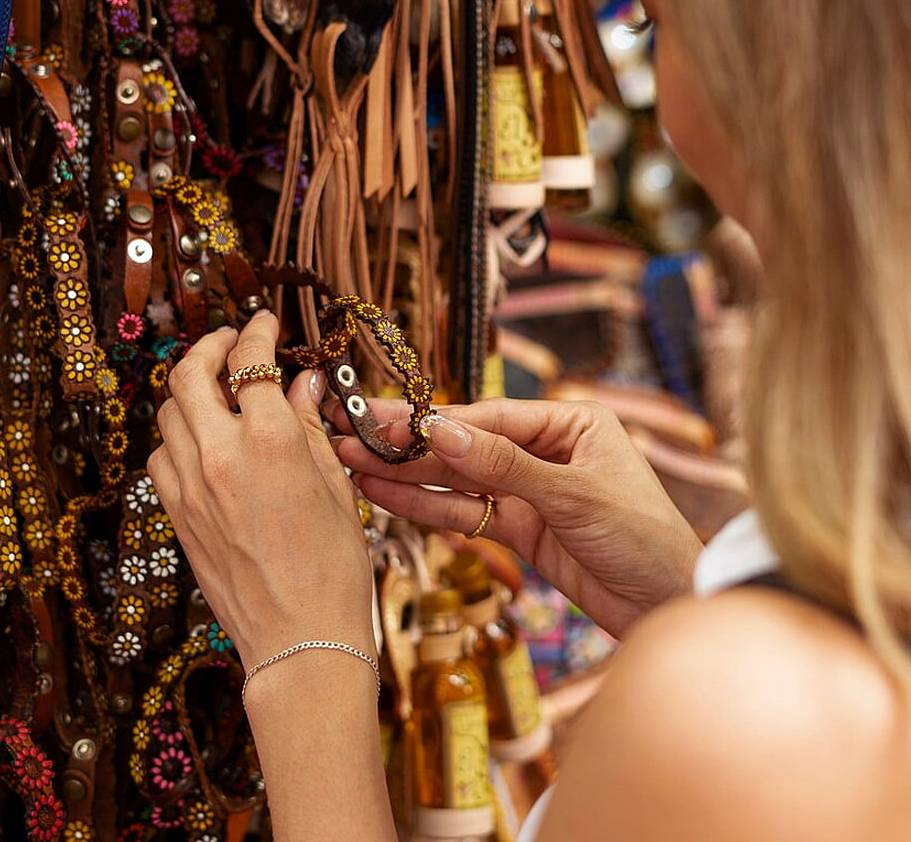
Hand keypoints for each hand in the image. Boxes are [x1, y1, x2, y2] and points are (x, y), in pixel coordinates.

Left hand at [148, 313, 375, 667]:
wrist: (300, 637)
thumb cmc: (334, 566)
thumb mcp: (336, 485)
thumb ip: (310, 425)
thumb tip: (301, 383)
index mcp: (270, 440)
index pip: (250, 361)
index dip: (256, 332)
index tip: (263, 322)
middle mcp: (220, 454)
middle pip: (189, 374)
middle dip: (208, 347)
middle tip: (229, 342)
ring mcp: (190, 486)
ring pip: (168, 412)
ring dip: (190, 390)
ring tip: (217, 389)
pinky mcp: (176, 514)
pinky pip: (161, 456)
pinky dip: (177, 435)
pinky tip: (203, 440)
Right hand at [331, 398, 701, 636]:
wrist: (669, 606)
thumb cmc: (643, 537)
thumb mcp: (574, 494)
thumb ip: (504, 464)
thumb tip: (442, 431)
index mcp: (569, 424)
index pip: (490, 417)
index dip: (438, 423)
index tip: (390, 423)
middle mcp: (546, 450)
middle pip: (466, 444)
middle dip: (411, 445)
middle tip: (354, 436)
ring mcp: (529, 490)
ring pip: (459, 480)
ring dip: (409, 476)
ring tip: (355, 465)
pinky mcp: (520, 528)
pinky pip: (466, 514)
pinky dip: (429, 508)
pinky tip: (387, 497)